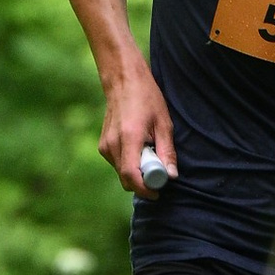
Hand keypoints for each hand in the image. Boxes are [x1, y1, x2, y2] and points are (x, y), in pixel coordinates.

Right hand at [98, 71, 175, 193]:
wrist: (123, 82)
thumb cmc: (147, 99)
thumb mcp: (164, 123)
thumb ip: (167, 151)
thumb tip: (171, 175)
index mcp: (129, 138)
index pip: (131, 175)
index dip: (145, 189)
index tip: (158, 192)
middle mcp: (112, 144)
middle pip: (126, 178)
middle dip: (143, 182)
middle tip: (159, 171)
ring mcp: (105, 145)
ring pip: (122, 172)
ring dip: (137, 171)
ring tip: (149, 151)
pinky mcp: (103, 146)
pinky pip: (118, 164)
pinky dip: (130, 163)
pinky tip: (139, 147)